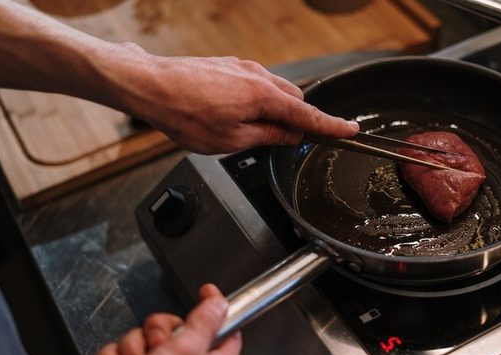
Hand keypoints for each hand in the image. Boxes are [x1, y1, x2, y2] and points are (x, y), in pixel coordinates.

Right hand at [95, 284, 240, 354]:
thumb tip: (220, 302)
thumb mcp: (188, 351)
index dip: (213, 306)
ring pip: (140, 340)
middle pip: (171, 327)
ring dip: (133, 353)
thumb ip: (204, 321)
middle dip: (156, 334)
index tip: (205, 290)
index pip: (222, 326)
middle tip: (158, 350)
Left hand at [103, 48, 358, 153]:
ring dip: (275, 111)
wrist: (150, 85)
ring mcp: (243, 68)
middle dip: (297, 121)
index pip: (307, 115)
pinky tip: (237, 113)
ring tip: (250, 130)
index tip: (350, 131)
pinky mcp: (229, 66)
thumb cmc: (185, 114)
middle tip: (285, 142)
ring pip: (275, 91)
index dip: (331, 126)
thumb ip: (267, 136)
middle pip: (295, 100)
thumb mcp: (230, 140)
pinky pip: (257, 83)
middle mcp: (258, 76)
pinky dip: (259, 100)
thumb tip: (290, 136)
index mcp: (263, 96)